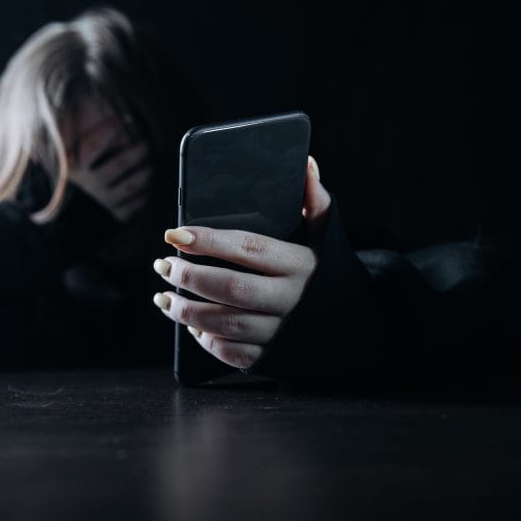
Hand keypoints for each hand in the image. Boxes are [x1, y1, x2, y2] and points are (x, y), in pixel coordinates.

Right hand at [66, 101, 152, 222]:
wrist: (62, 222)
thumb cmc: (64, 184)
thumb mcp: (61, 161)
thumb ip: (67, 138)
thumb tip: (80, 110)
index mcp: (74, 169)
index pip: (93, 146)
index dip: (109, 130)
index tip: (120, 121)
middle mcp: (90, 186)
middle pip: (120, 163)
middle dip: (137, 150)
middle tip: (145, 143)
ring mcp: (104, 202)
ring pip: (132, 184)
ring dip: (145, 172)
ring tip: (149, 164)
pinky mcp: (114, 217)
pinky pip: (136, 205)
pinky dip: (144, 194)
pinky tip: (147, 186)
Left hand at [152, 156, 330, 368]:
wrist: (358, 325)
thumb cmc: (330, 271)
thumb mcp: (328, 236)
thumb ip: (315, 201)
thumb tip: (306, 163)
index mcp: (300, 264)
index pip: (247, 248)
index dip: (208, 240)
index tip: (174, 234)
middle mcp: (290, 299)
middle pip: (231, 289)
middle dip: (190, 277)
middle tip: (163, 265)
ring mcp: (281, 331)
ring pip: (226, 323)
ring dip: (187, 311)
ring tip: (163, 297)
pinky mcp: (274, 357)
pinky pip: (233, 353)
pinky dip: (208, 341)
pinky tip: (192, 327)